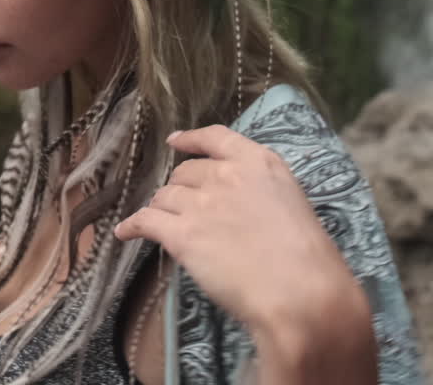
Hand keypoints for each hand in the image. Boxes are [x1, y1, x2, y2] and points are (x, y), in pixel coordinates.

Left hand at [113, 126, 375, 381]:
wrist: (299, 292)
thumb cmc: (307, 259)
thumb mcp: (291, 205)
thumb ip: (259, 194)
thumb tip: (237, 207)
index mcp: (259, 163)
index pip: (216, 138)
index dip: (191, 140)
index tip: (175, 141)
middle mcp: (226, 175)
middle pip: (185, 173)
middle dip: (180, 188)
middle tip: (182, 208)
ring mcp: (201, 203)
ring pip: (164, 196)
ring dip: (161, 208)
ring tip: (160, 222)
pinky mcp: (182, 234)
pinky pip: (146, 221)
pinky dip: (133, 226)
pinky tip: (125, 232)